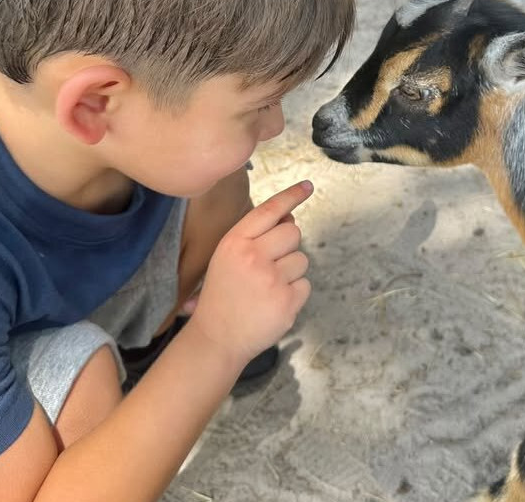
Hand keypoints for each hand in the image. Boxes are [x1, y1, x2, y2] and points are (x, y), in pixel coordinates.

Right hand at [190, 180, 312, 367]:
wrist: (217, 338)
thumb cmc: (223, 294)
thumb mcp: (227, 257)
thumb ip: (256, 236)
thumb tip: (290, 219)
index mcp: (235, 242)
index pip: (269, 210)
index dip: (291, 196)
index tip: (307, 186)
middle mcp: (253, 256)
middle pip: (293, 232)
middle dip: (287, 246)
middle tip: (270, 265)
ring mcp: (271, 280)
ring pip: (302, 259)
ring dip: (291, 271)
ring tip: (268, 287)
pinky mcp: (287, 301)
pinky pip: (305, 284)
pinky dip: (294, 293)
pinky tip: (274, 302)